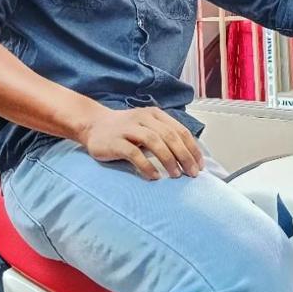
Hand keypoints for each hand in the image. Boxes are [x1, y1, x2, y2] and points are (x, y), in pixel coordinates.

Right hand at [76, 107, 204, 180]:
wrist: (93, 125)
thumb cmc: (124, 130)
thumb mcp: (146, 126)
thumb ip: (164, 136)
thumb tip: (188, 157)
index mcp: (154, 114)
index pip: (180, 130)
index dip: (192, 148)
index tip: (199, 166)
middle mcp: (143, 118)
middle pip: (170, 136)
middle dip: (184, 156)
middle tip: (191, 173)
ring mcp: (128, 128)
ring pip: (154, 141)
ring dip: (168, 159)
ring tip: (175, 175)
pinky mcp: (115, 141)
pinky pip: (134, 153)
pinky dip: (146, 165)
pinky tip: (154, 176)